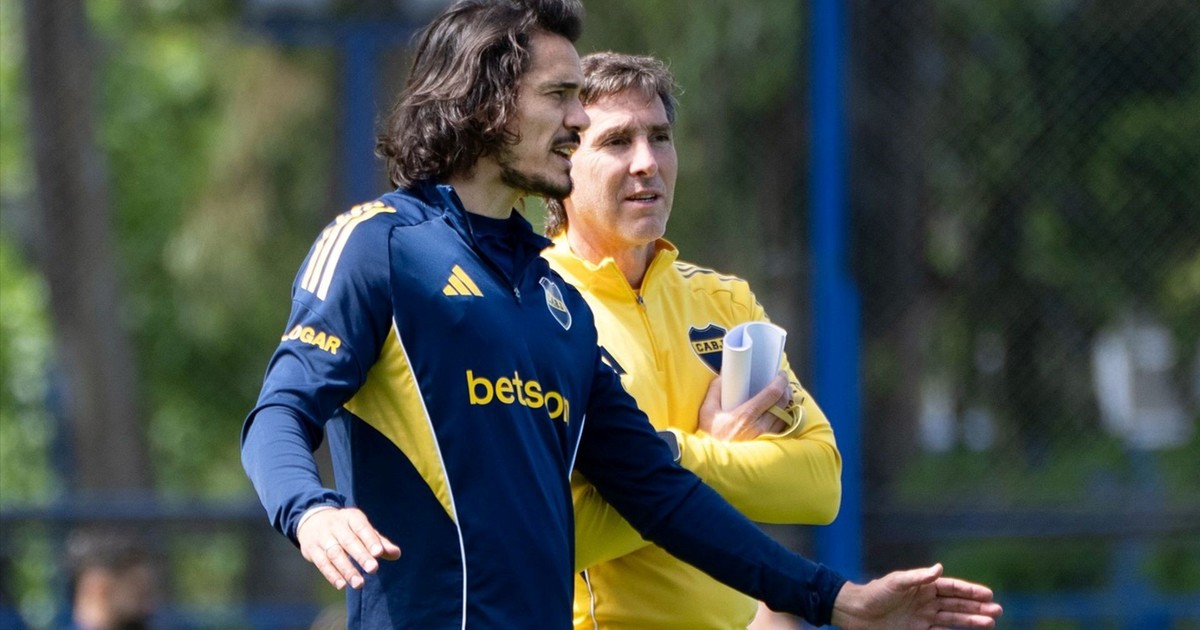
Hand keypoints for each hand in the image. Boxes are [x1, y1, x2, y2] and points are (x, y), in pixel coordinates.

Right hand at [297, 507, 401, 590]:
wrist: (312, 520)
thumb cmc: (346, 528)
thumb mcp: (362, 529)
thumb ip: (379, 542)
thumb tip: (396, 554)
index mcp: (351, 517)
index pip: (362, 528)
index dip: (370, 540)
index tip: (379, 553)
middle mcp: (336, 526)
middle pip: (349, 541)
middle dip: (361, 556)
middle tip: (373, 569)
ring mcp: (322, 537)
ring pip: (335, 554)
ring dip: (347, 570)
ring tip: (359, 584)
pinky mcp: (312, 550)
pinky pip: (322, 563)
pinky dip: (332, 575)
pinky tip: (342, 585)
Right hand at [698, 371, 790, 440]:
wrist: (715, 462)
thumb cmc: (710, 436)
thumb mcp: (707, 412)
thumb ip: (715, 391)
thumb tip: (723, 375)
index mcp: (745, 416)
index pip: (772, 394)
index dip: (780, 381)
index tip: (780, 374)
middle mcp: (759, 427)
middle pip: (783, 403)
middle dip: (786, 390)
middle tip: (782, 383)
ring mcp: (766, 438)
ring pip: (786, 416)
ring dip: (787, 404)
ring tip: (783, 396)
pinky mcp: (768, 445)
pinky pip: (783, 429)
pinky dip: (785, 418)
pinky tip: (781, 413)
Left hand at [830, 564, 1001, 629]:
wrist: (855, 613)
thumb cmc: (874, 593)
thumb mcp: (895, 583)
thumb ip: (918, 577)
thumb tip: (939, 568)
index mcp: (923, 586)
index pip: (952, 588)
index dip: (970, 591)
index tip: (988, 594)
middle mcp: (926, 601)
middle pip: (957, 604)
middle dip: (977, 606)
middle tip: (997, 610)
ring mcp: (923, 617)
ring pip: (953, 619)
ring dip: (971, 620)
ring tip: (990, 621)